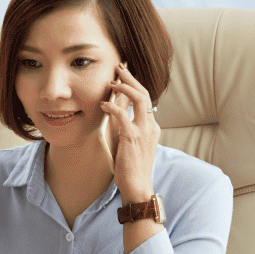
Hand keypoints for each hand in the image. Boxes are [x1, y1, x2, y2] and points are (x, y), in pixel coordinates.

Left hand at [99, 63, 159, 203]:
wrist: (137, 186)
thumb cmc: (131, 168)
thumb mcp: (129, 143)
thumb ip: (124, 127)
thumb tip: (112, 112)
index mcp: (151, 127)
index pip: (145, 99)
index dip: (134, 85)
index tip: (122, 76)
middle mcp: (150, 126)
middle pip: (144, 93)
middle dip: (131, 78)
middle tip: (119, 67)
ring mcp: (144, 131)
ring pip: (139, 98)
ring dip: (124, 86)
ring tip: (112, 81)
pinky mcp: (133, 138)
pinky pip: (123, 115)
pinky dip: (112, 107)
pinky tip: (103, 105)